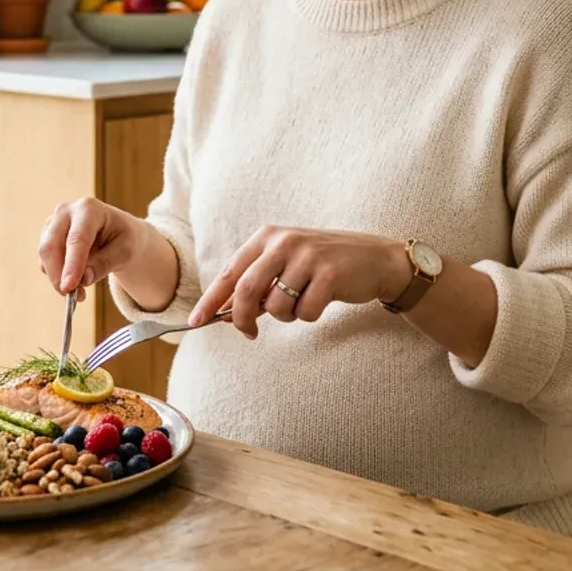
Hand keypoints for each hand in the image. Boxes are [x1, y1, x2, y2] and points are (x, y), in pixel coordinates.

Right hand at [37, 197, 146, 299]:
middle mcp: (66, 211)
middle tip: (71, 296)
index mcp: (89, 208)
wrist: (121, 234)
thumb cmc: (126, 239)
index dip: (72, 264)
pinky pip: (45, 261)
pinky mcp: (48, 236)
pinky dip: (57, 276)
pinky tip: (75, 283)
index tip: (68, 287)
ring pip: (45, 256)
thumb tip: (84, 279)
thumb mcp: (125, 252)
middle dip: (58, 274)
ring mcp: (54, 222)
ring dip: (58, 278)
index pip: (76, 239)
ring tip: (80, 293)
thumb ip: (105, 264)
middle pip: (51, 246)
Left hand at [188, 226, 410, 338]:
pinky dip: (309, 316)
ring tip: (302, 302)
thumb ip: (258, 285)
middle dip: (242, 318)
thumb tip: (225, 313)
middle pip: (246, 289)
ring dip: (286, 316)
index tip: (196, 322)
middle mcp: (284, 242)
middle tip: (249, 333)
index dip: (211, 300)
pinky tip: (322, 301)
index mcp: (268, 237)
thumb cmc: (324, 266)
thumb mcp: (287, 266)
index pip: (230, 272)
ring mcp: (307, 256)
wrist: (375, 259)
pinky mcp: (328, 274)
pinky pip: (305, 312)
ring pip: (276, 306)